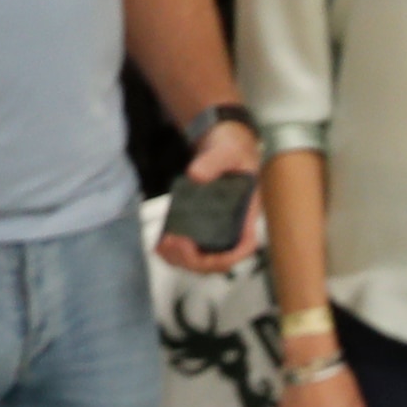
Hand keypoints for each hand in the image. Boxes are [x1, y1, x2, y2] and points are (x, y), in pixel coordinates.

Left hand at [158, 120, 264, 272]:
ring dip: (180, 259)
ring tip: (161, 245)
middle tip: (171, 242)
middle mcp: (233, 230)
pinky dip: (174, 253)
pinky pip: (190, 249)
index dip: (223, 258)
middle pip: (218, 261)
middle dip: (193, 259)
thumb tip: (195, 176)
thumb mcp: (228, 150)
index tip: (196, 249)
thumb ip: (214, 162)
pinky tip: (159, 245)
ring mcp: (217, 232)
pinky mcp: (202, 228)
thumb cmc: (233, 149)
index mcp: (247, 216)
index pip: (243, 247)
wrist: (223, 145)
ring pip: (202, 260)